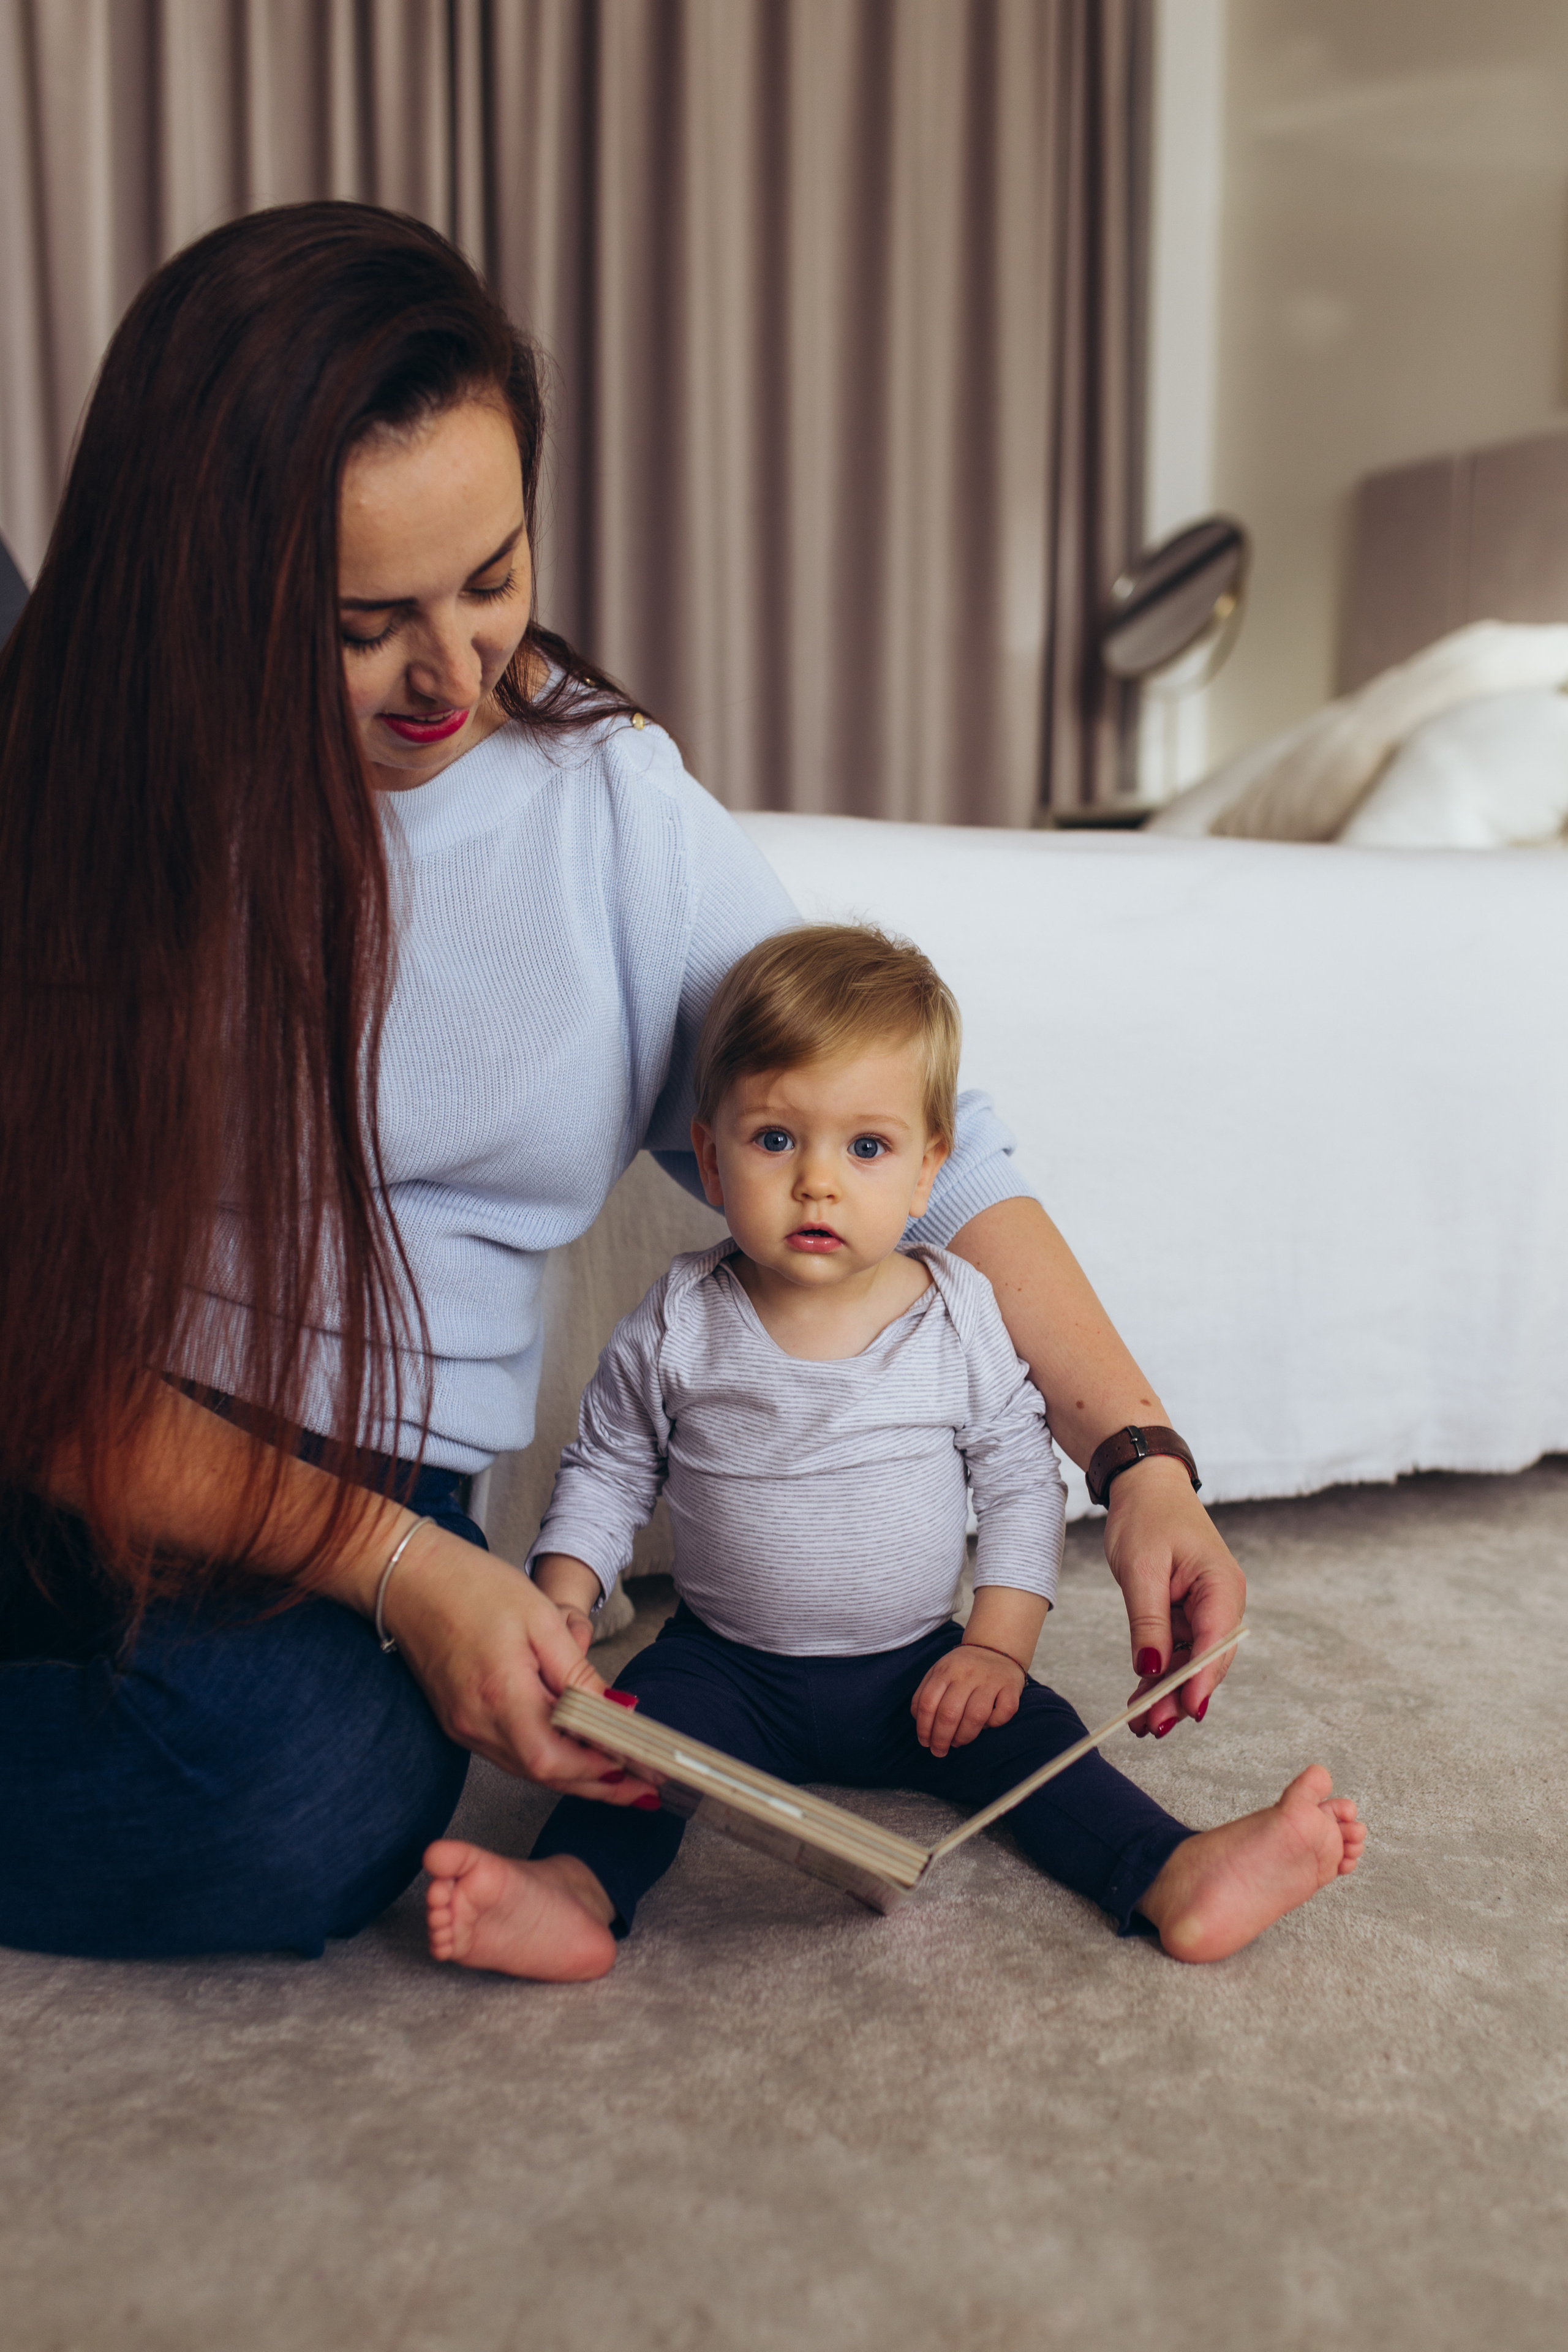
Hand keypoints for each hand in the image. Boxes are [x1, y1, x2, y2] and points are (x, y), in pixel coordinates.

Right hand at [377, 1528, 655, 1800]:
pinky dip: (543, 1756)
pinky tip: (570, 1747)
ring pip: (526, 1767)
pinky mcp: (457, 1721)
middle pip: (543, 1774)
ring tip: (617, 1771)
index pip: (555, 1760)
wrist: (410, 1578)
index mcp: (500, 1696)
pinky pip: (507, 1752)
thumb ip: (579, 1674)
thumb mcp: (542, 1620)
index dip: (599, 1773)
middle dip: (596, 1785)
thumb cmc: (473, 1586)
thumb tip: (617, 1711)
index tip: (638, 1774)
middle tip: (640, 1788)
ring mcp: (462, 1726)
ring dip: (572, 1773)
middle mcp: (476, 1723)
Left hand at [912, 1642, 1026, 1758]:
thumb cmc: (962, 1667)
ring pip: (975, 1716)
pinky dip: (994, 1723)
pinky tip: (986, 1725)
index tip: (925, 1742)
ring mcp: (990, 1680)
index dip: (924, 1728)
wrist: (995, 1646)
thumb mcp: (939, 1671)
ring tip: (958, 1742)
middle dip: (941, 1738)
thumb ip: (925, 1693)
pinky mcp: (1011, 1687)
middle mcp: (967, 1674)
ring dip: (964, 1736)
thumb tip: (919, 1721)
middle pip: (949, 1713)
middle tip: (939, 1751)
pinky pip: (1004, 1712)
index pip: (927, 1703)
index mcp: (945, 1670)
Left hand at [1102, 1456, 1246, 1737]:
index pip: (1215, 1643)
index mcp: (1221, 1586)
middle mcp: (1221, 1602)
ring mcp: (1205, 1609)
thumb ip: (1148, 1621)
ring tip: (1140, 1724)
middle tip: (1151, 1727)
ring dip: (1167, 1692)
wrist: (1144, 1485)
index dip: (1199, 1681)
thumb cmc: (1147, 1515)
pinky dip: (1159, 1673)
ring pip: (1189, 1662)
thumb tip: (1150, 1668)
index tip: (1185, 1712)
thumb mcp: (1141, 1568)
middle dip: (1180, 1696)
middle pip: (1205, 1661)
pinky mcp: (1187, 1613)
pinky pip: (1176, 1650)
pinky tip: (1140, 1698)